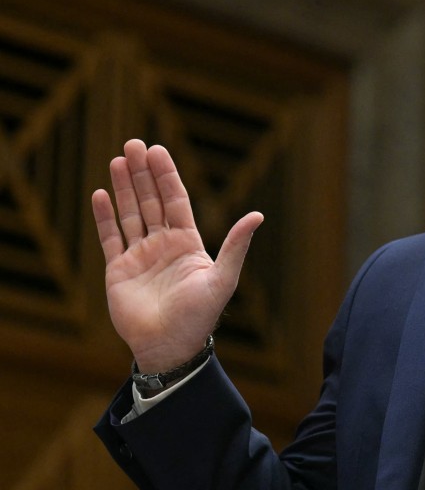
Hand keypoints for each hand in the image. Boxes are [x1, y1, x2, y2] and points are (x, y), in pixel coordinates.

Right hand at [92, 139, 263, 372]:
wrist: (170, 345)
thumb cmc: (200, 315)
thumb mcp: (223, 278)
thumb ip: (236, 245)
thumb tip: (257, 215)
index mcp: (188, 242)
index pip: (175, 200)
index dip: (166, 175)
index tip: (157, 150)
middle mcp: (163, 244)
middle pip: (150, 200)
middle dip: (142, 173)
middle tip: (133, 144)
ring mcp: (140, 256)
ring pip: (130, 213)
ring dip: (124, 187)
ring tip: (117, 159)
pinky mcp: (119, 270)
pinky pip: (110, 238)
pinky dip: (105, 216)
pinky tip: (101, 194)